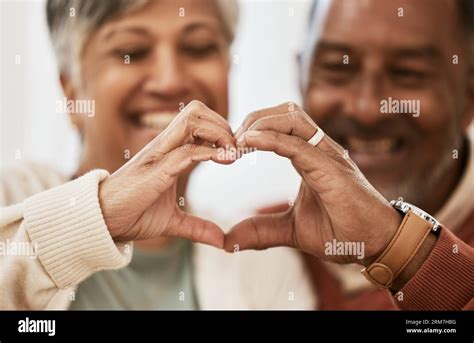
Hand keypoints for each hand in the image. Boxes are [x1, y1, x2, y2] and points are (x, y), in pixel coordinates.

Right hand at [99, 100, 235, 247]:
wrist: (103, 222)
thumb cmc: (133, 215)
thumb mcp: (172, 222)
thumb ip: (197, 227)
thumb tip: (222, 240)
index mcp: (169, 152)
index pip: (199, 122)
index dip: (222, 130)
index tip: (236, 152)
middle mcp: (164, 146)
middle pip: (197, 110)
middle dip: (223, 124)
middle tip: (236, 149)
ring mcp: (160, 154)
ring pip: (192, 119)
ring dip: (219, 132)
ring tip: (231, 154)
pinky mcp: (157, 169)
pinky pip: (188, 150)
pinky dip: (211, 152)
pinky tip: (225, 161)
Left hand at [226, 102, 401, 263]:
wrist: (377, 245)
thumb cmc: (343, 232)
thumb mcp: (292, 230)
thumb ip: (262, 230)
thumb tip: (229, 241)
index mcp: (310, 157)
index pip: (281, 126)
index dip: (254, 129)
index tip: (230, 147)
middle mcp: (319, 150)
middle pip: (284, 112)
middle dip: (254, 119)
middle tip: (230, 141)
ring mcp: (327, 156)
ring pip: (292, 117)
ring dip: (260, 123)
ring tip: (238, 140)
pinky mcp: (332, 169)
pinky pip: (298, 144)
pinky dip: (272, 139)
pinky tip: (249, 141)